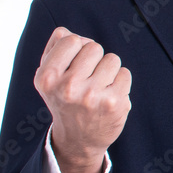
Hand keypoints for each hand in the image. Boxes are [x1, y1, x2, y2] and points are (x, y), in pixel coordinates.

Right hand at [33, 27, 131, 172]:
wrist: (78, 140)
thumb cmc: (65, 100)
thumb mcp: (49, 77)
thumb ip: (54, 49)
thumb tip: (66, 32)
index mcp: (47, 78)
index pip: (71, 39)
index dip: (76, 48)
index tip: (74, 65)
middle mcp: (68, 87)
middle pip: (94, 47)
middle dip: (94, 59)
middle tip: (87, 79)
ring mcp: (92, 96)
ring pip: (112, 59)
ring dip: (108, 70)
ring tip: (98, 88)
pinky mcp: (114, 103)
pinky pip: (125, 73)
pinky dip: (120, 82)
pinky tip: (109, 96)